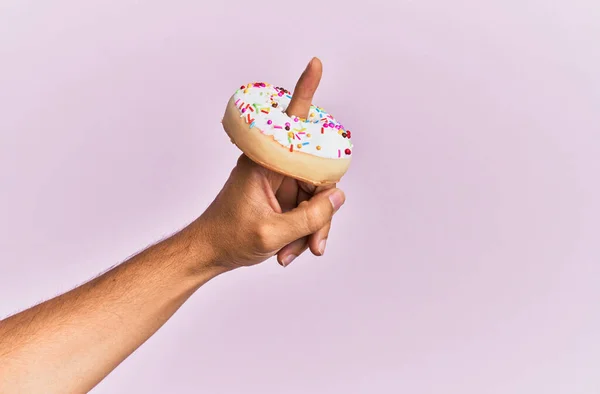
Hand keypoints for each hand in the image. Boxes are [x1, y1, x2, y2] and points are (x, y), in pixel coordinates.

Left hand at [191, 58, 345, 268]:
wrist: (211, 253)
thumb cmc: (229, 238)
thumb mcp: (271, 233)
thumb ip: (309, 217)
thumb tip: (338, 196)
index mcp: (264, 163)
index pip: (291, 122)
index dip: (305, 91)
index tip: (315, 64)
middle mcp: (275, 166)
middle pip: (318, 176)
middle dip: (320, 214)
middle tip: (312, 244)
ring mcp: (281, 182)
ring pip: (317, 197)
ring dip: (311, 228)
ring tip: (290, 252)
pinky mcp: (284, 196)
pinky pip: (308, 209)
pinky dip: (304, 232)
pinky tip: (289, 251)